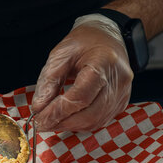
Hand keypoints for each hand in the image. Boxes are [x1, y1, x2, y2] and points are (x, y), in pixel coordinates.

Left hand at [32, 15, 133, 131]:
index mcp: (104, 62)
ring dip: (70, 126)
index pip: (80, 96)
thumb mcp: (60, 54)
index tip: (39, 119)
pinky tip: (67, 119)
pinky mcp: (122, 102)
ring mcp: (123, 93)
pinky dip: (81, 124)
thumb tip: (39, 107)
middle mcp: (118, 80)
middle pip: (90, 114)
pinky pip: (100, 121)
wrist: (108, 37)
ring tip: (52, 121)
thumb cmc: (84, 43)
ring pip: (95, 122)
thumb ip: (48, 81)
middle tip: (42, 124)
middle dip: (62, 123)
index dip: (58, 112)